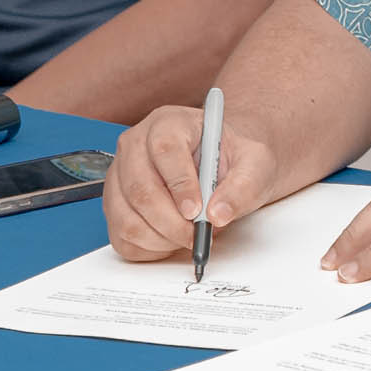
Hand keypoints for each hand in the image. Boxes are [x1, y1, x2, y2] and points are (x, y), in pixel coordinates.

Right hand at [104, 105, 275, 260]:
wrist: (224, 167)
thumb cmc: (235, 160)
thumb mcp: (255, 164)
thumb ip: (243, 186)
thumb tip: (217, 214)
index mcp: (170, 122)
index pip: (164, 149)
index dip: (180, 184)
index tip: (198, 211)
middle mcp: (136, 145)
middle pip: (140, 188)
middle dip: (171, 222)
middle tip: (197, 235)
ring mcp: (120, 176)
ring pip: (126, 217)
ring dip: (161, 238)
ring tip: (189, 235)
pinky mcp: (115, 204)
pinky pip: (121, 237)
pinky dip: (149, 248)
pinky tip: (172, 239)